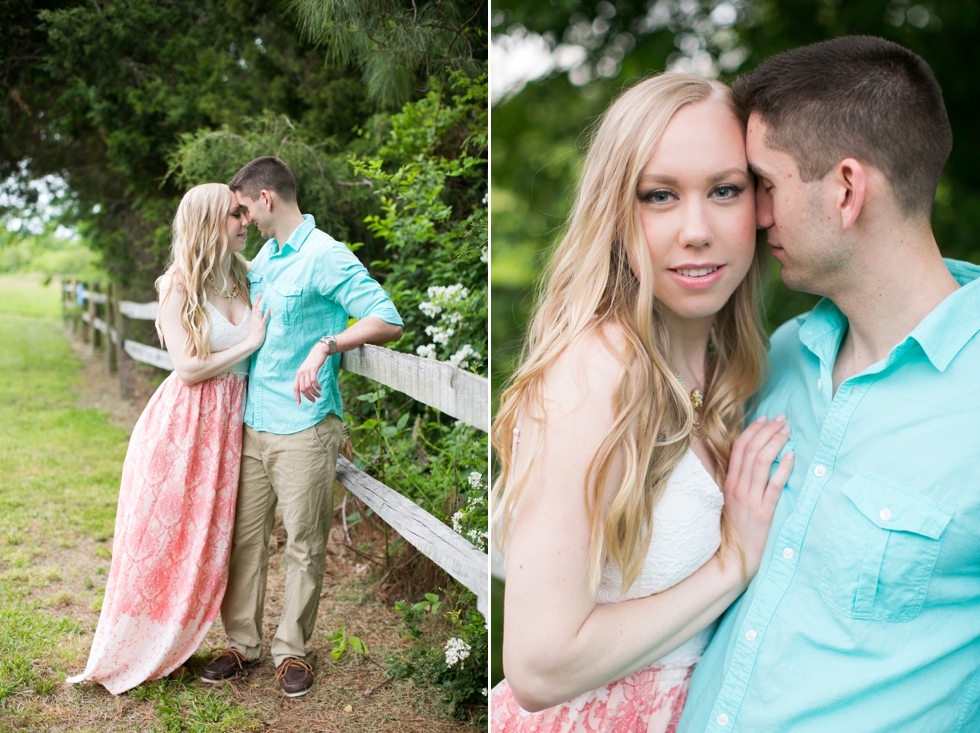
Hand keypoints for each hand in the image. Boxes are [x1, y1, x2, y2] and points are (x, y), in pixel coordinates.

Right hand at [246, 294, 270, 349]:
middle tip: (261, 293)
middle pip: (256, 307)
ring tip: (265, 298)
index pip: (253, 307)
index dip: (256, 301)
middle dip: (258, 300)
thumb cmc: (253, 335)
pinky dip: (267, 313)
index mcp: (252, 319)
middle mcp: (254, 319)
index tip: (259, 295)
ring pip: (259, 311)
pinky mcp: (262, 326)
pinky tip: (269, 308)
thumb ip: (255, 320)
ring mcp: (258, 322)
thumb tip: (258, 315)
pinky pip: (264, 319)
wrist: (251, 343)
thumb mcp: (253, 326)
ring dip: (262, 304)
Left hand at [294, 342, 328, 403]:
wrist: (319, 350)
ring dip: (314, 393)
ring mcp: (307, 370)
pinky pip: (314, 381)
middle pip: (302, 389)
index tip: (299, 403)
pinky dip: (317, 387)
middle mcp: (301, 373)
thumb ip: (305, 377)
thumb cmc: (314, 361)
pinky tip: (320, 388)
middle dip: (308, 397)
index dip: (297, 396)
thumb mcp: (307, 369)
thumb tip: (305, 388)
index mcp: (298, 374)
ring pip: (308, 386)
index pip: (295, 387)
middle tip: (314, 400)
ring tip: (319, 395)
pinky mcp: (313, 368)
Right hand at [721, 414, 794, 581]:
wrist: (734, 557)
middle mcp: (737, 487)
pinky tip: (792, 456)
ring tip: (788, 432)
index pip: (738, 447)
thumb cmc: (736, 528)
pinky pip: (774, 485)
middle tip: (783, 419)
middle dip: (768, 430)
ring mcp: (749, 499)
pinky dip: (783, 468)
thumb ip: (740, 480)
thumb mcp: (732, 500)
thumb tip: (755, 458)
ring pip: (761, 462)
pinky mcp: (763, 513)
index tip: (766, 418)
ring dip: (776, 443)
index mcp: (729, 482)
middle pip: (751, 450)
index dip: (753, 430)